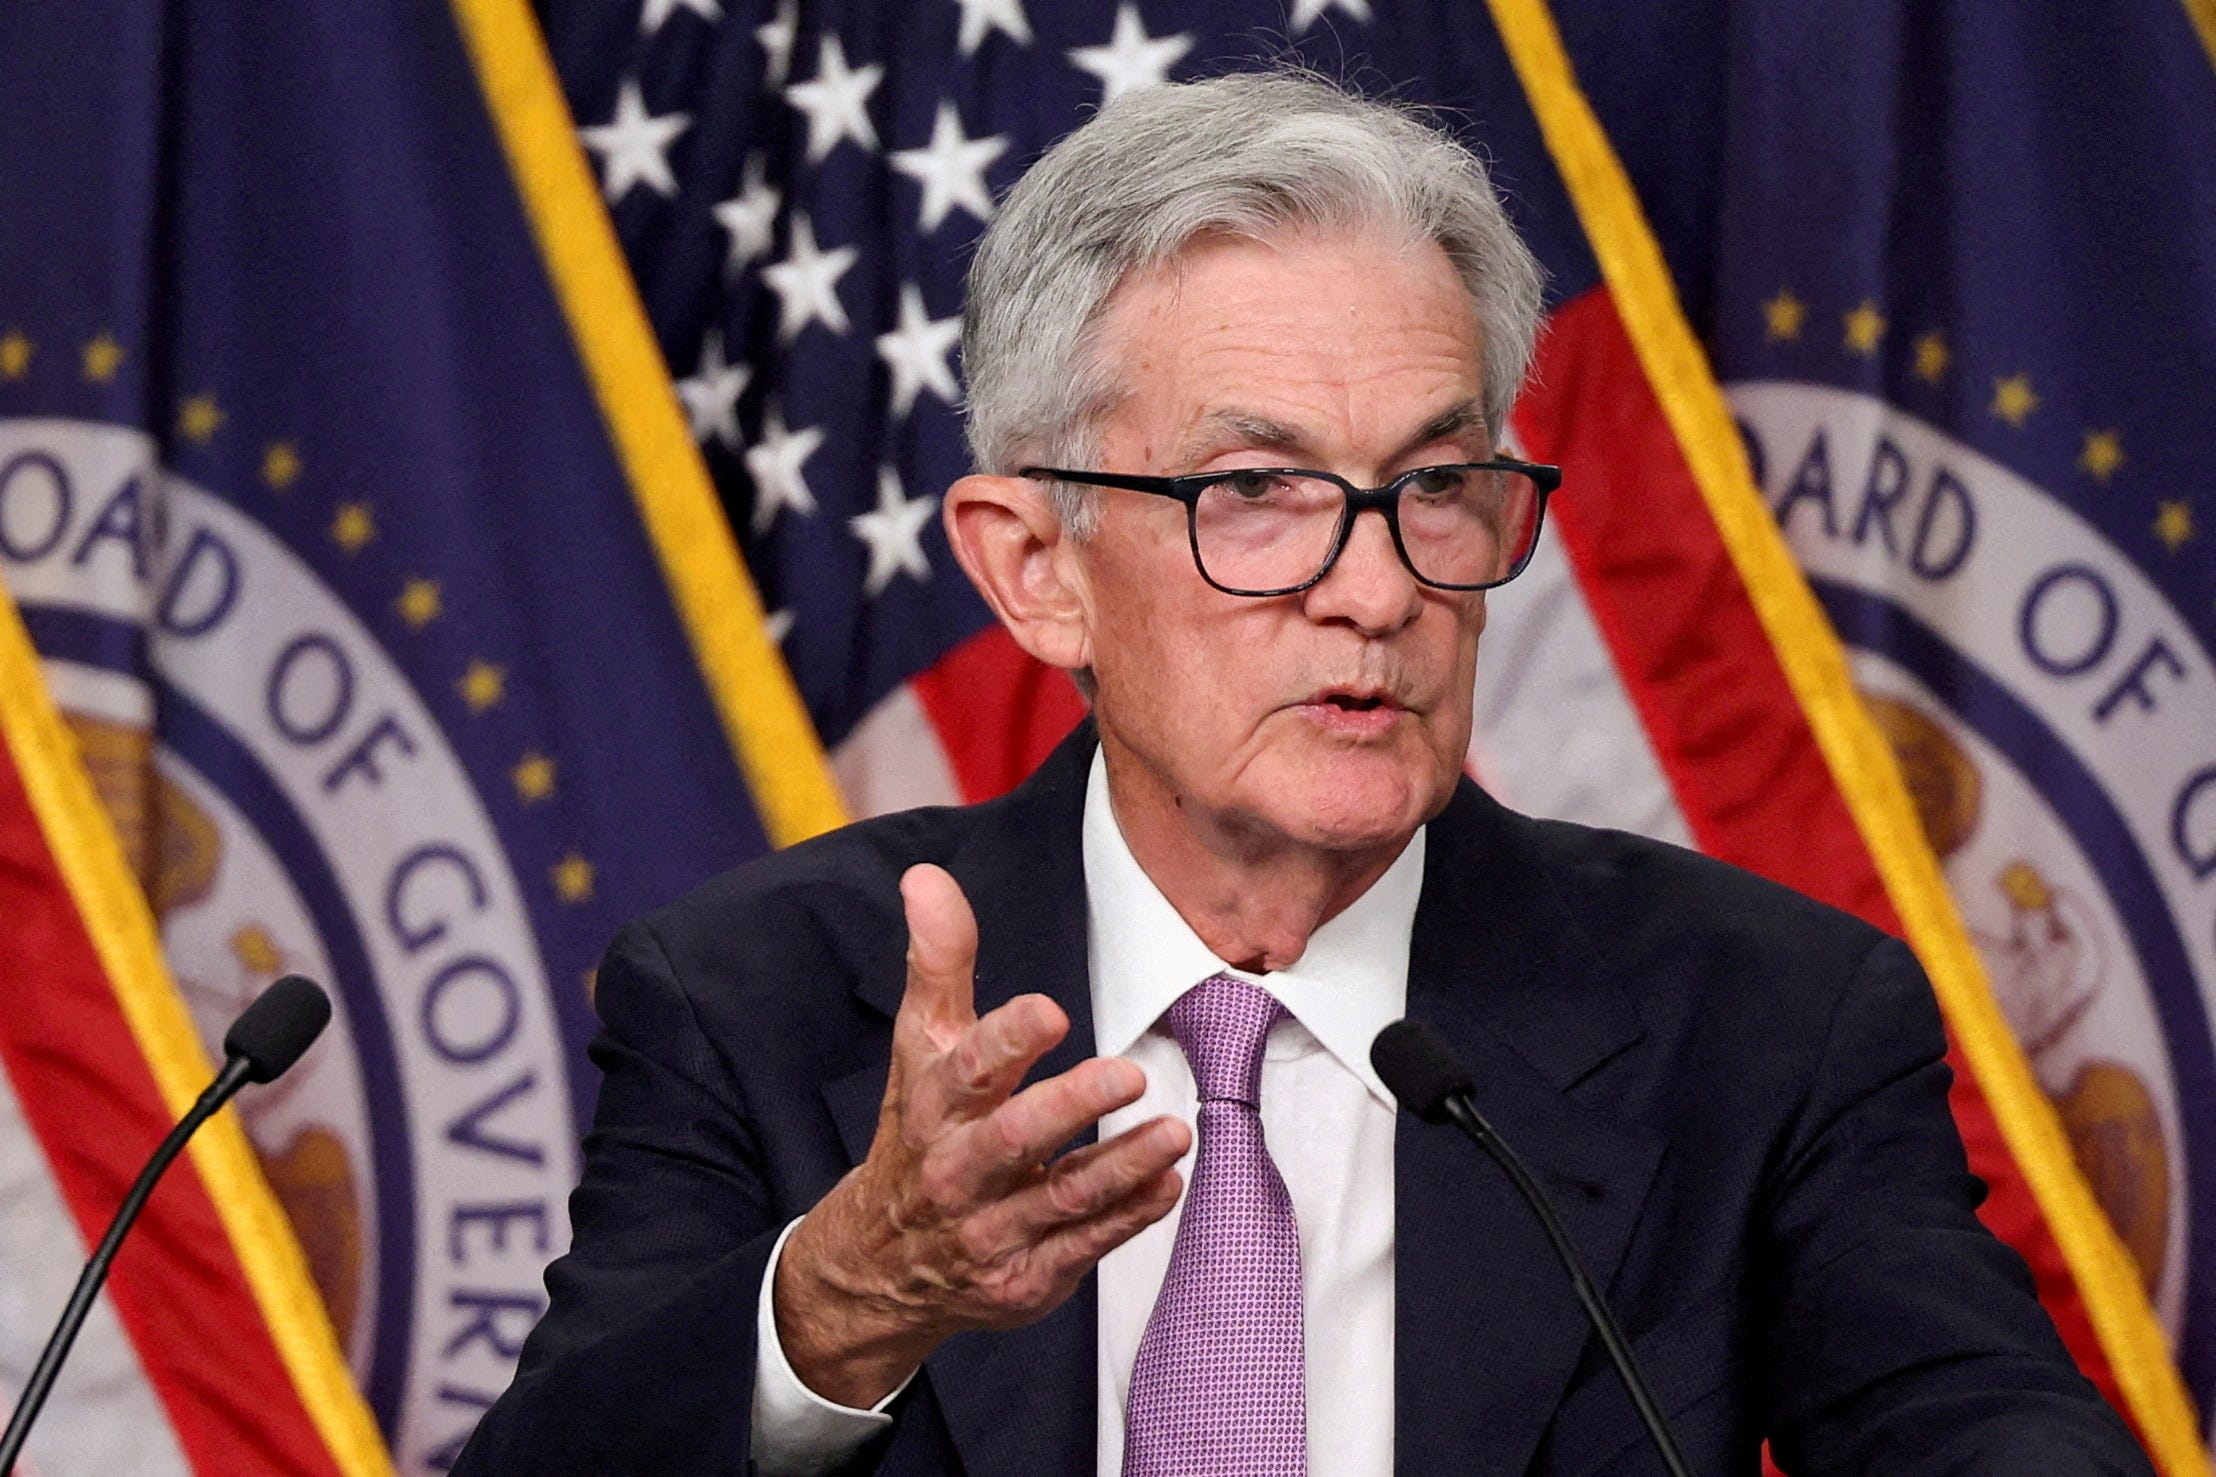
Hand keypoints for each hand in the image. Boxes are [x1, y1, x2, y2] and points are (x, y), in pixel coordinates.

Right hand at [773, 863, 1190, 1407]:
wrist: (880, 1264)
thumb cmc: (917, 1133)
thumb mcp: (920, 1047)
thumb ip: (939, 963)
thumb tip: (926, 877)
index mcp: (933, 1108)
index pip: (967, 1069)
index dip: (1007, 1040)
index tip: (1050, 1011)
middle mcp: (957, 1172)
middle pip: (1013, 1139)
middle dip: (1070, 1107)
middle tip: (1128, 1075)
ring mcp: (991, 1231)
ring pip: (1060, 1200)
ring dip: (1121, 1166)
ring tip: (1173, 1133)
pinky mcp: (1025, 1279)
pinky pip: (1082, 1248)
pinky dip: (1128, 1218)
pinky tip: (1167, 1184)